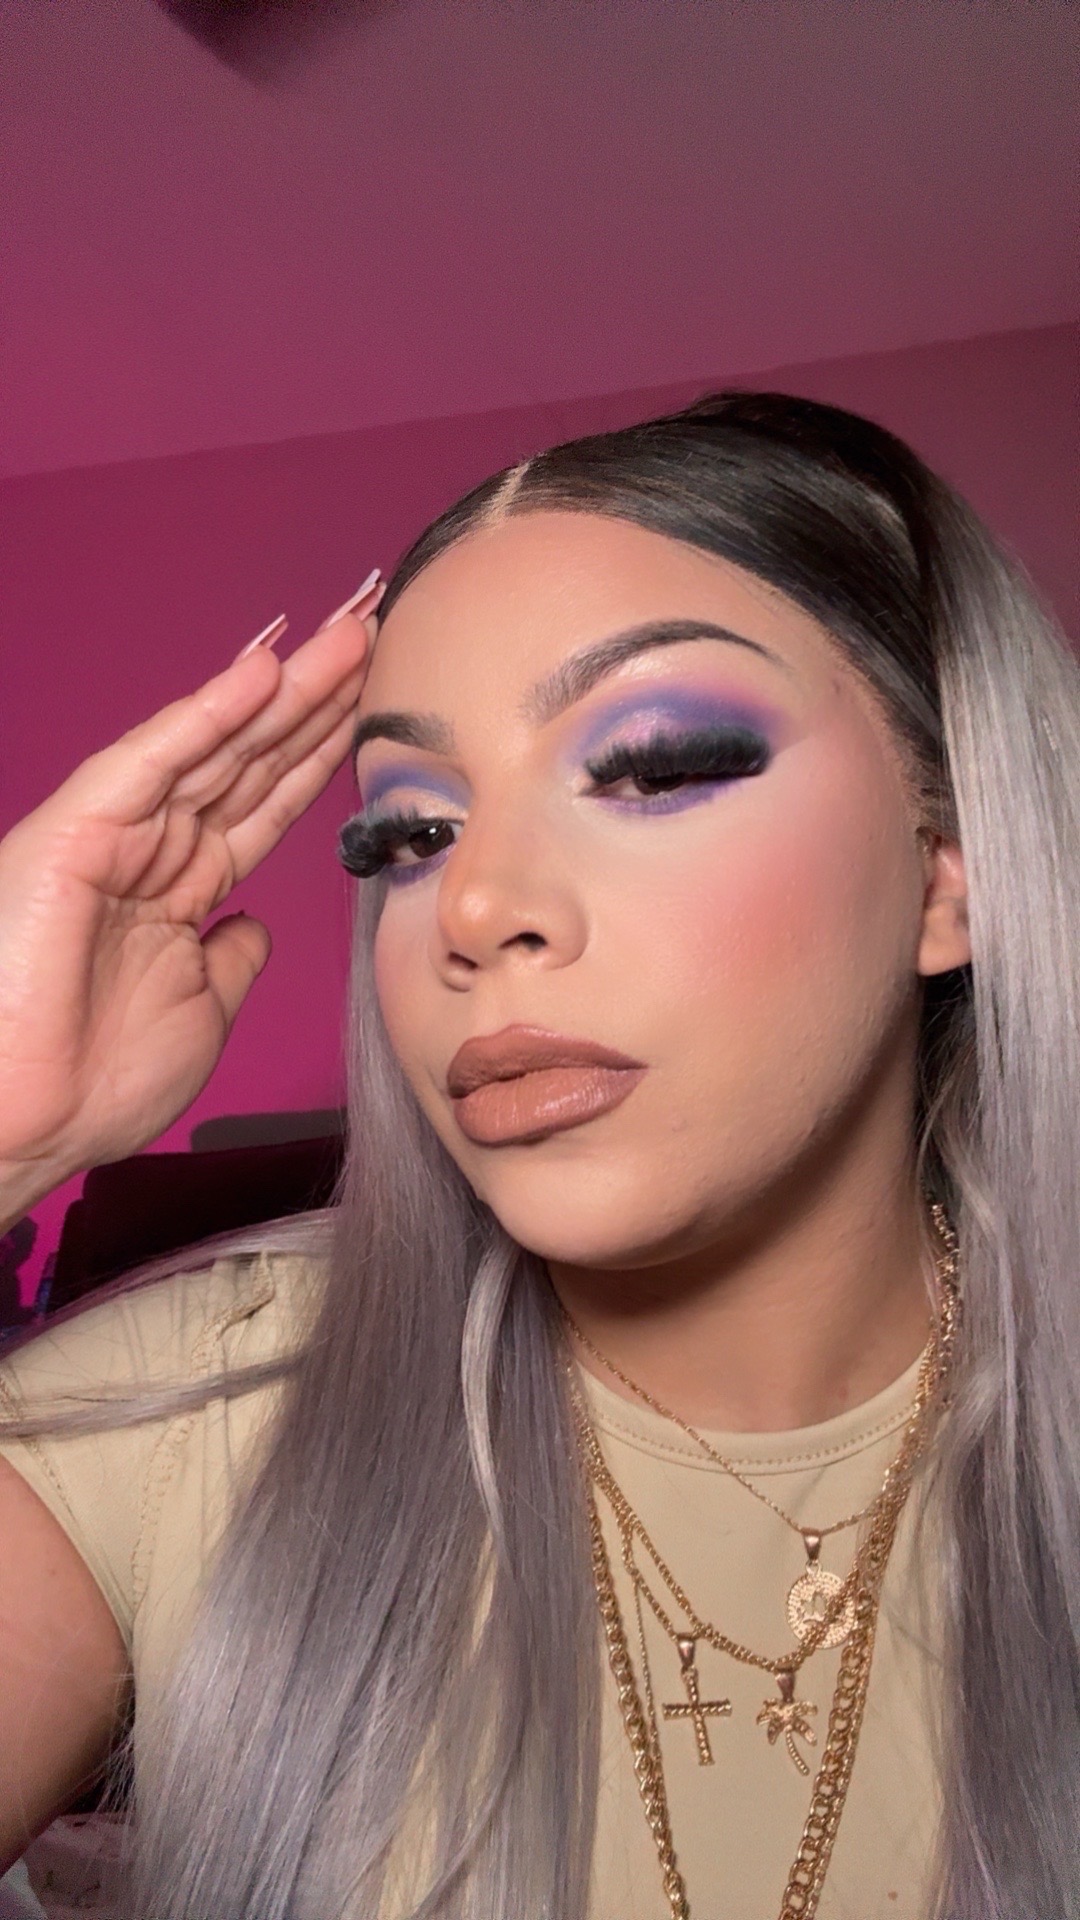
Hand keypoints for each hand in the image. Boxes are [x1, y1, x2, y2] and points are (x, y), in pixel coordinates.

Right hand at [0, 583, 381, 1210]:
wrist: (20, 1124)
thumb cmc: (95, 1085)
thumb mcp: (200, 1014)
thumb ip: (230, 956)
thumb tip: (254, 924)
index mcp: (183, 891)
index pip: (269, 802)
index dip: (323, 752)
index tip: (378, 704)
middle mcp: (154, 851)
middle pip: (253, 759)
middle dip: (317, 699)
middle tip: (378, 632)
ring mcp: (115, 836)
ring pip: (216, 747)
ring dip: (283, 689)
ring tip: (346, 634)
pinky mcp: (79, 834)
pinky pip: (153, 762)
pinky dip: (207, 716)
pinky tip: (260, 672)